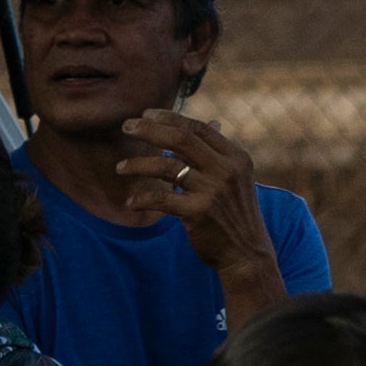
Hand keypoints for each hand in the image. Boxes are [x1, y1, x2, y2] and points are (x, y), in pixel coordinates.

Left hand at [115, 109, 279, 288]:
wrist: (246, 251)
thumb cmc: (234, 212)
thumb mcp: (235, 177)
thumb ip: (218, 153)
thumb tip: (212, 123)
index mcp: (235, 157)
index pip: (199, 129)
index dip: (170, 119)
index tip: (146, 115)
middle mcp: (226, 169)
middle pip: (181, 140)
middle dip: (150, 130)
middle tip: (126, 126)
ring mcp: (212, 190)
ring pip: (167, 166)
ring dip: (138, 165)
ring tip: (120, 168)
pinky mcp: (198, 212)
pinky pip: (161, 199)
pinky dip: (142, 198)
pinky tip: (130, 202)